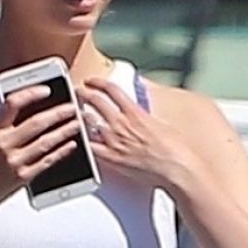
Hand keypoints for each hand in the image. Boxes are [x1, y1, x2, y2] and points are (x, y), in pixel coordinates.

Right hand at [0, 82, 82, 210]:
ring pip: (46, 142)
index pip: (13, 104)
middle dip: (59, 113)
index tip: (46, 90)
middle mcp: (4, 145)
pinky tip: (71, 145)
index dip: (31, 94)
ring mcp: (14, 162)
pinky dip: (61, 152)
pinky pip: (47, 161)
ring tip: (77, 123)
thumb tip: (32, 108)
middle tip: (72, 108)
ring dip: (65, 131)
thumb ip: (7, 124)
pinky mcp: (23, 177)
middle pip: (37, 123)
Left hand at [78, 77, 194, 190]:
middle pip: (96, 101)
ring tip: (73, 113)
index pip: (112, 90)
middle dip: (83, 94)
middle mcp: (122, 124)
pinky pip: (89, 146)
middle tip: (77, 92)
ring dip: (79, 115)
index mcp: (135, 112)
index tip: (91, 81)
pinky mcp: (111, 157)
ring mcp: (114, 140)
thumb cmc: (173, 148)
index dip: (98, 82)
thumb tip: (141, 106)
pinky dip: (82, 140)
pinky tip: (78, 138)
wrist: (174, 167)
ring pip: (88, 121)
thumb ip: (146, 113)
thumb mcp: (160, 122)